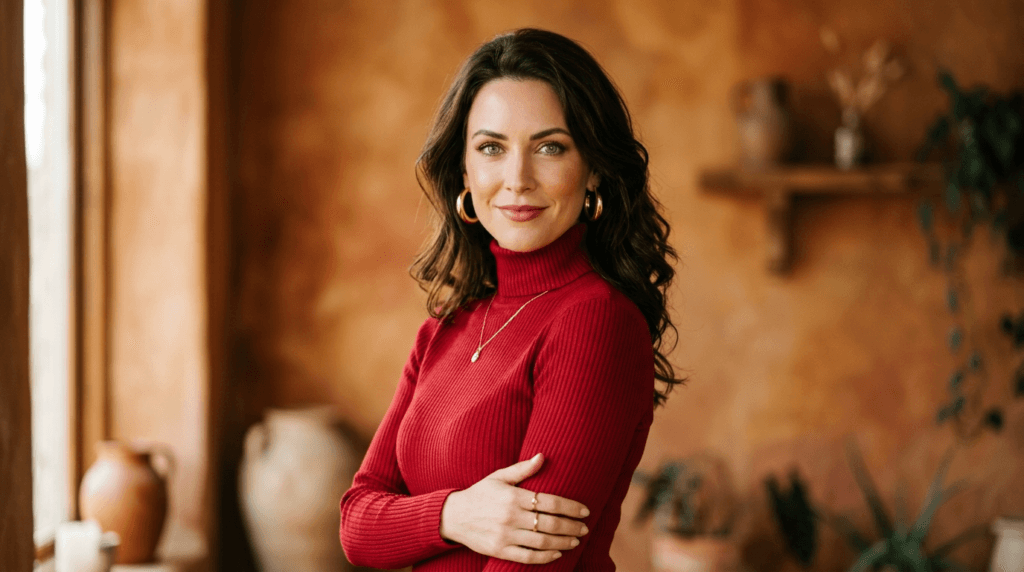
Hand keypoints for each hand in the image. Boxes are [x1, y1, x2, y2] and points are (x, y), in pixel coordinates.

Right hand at [439, 453, 590, 563]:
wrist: (453, 516)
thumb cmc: (480, 494)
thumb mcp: (499, 477)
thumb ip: (523, 469)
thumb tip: (543, 456)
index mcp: (513, 497)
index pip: (550, 502)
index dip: (570, 507)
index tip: (584, 511)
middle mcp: (510, 517)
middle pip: (549, 524)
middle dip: (571, 526)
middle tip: (585, 528)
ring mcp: (505, 536)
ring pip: (542, 542)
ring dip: (563, 542)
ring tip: (575, 540)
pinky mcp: (500, 550)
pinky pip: (527, 557)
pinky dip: (545, 557)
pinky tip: (557, 554)